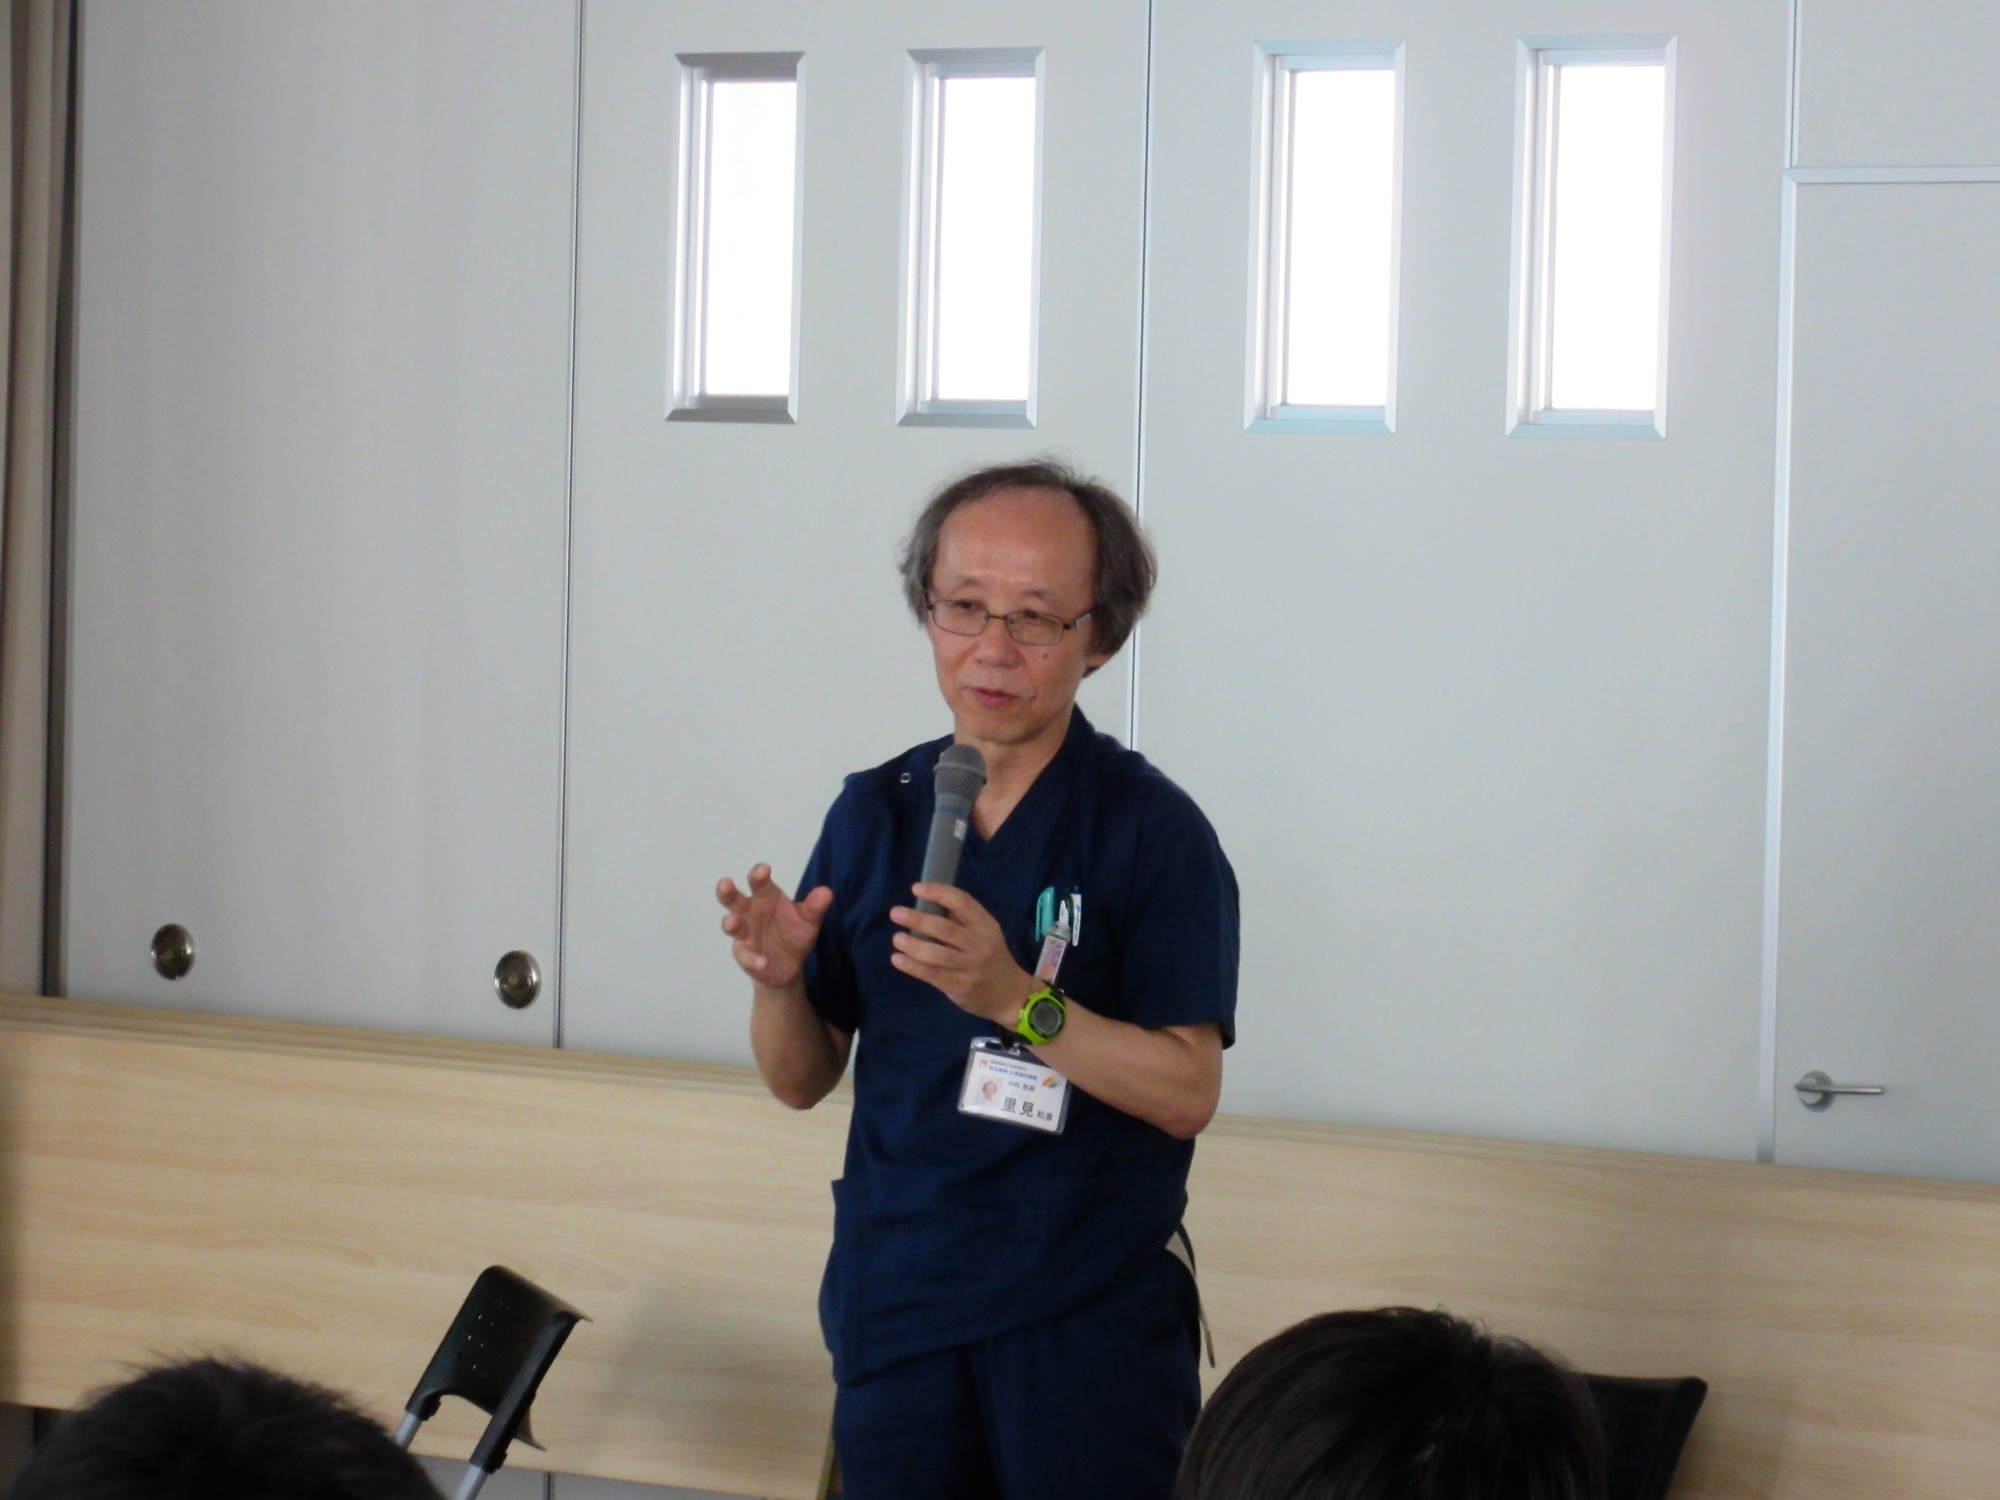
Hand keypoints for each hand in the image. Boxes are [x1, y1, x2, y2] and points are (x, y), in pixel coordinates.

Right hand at [717, 864, 831, 990]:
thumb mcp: (808, 920)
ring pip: (732, 925)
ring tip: (732, 922)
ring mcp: (744, 934)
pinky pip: (746, 956)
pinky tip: (762, 961)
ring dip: (731, 923)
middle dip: (728, 892)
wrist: (790, 965)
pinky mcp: (745, 956)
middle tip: (725, 883)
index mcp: (765, 897)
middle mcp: (750, 912)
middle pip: (735, 900)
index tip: (763, 869)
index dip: (758, 875)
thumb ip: (815, 907)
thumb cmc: (794, 933)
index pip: (759, 883)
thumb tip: (827, 893)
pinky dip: (753, 959)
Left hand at [889, 884, 1033, 1025]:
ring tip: (897, 938)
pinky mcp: (959, 987)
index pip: (963, 903)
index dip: (938, 893)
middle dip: (918, 919)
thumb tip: (929, 903)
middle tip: (896, 913)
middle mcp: (980, 945)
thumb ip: (962, 920)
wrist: (1011, 995)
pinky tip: (898, 959)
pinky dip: (913, 967)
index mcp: (986, 926)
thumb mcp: (986, 934)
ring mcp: (970, 968)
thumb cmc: (992, 958)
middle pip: (946, 929)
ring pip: (938, 955)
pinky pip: (933, 975)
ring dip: (914, 945)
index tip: (916, 888)